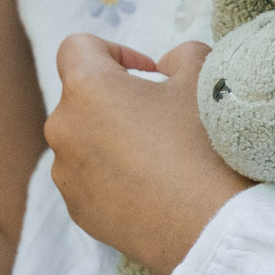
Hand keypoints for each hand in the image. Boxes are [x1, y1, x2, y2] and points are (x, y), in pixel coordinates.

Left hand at [46, 35, 252, 274]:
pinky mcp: (77, 211)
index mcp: (85, 88)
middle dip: (117, 100)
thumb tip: (164, 66)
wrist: (213, 226)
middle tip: (163, 118)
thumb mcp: (205, 77)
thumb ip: (181, 55)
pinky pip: (89, 180)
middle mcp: (62, 129)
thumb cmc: (205, 144)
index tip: (149, 74)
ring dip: (112, 140)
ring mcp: (65, 175)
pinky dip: (113, 177)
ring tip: (160, 158)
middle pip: (82, 98)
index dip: (114, 51)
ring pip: (84, 141)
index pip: (78, 47)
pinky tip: (153, 189)